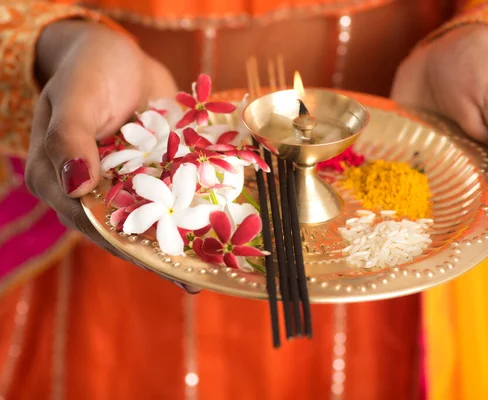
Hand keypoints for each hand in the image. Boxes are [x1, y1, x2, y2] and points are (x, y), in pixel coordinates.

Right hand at [25, 20, 199, 293]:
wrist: (118, 54)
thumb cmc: (87, 69)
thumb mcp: (73, 96)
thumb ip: (69, 137)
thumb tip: (76, 183)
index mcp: (57, 179)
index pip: (90, 220)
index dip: (124, 243)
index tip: (159, 262)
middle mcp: (90, 190)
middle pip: (124, 228)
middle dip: (161, 253)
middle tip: (197, 277)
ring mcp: (125, 184)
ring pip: (151, 217)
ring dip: (181, 239)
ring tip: (214, 266)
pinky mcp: (152, 173)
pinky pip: (172, 195)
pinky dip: (192, 209)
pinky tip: (220, 227)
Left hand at [391, 25, 487, 222]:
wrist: (436, 50)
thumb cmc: (482, 67)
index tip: (483, 221)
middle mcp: (483, 172)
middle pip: (480, 213)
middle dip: (462, 224)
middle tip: (441, 223)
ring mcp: (449, 171)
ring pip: (446, 209)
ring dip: (431, 217)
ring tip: (414, 219)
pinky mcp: (419, 165)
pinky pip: (413, 191)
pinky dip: (404, 199)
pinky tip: (390, 202)